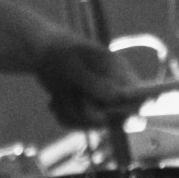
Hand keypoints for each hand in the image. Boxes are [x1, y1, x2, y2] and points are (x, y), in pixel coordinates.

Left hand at [30, 33, 152, 129]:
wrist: (40, 52)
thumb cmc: (59, 52)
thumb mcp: (74, 66)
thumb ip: (94, 82)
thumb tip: (118, 97)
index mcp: (118, 70)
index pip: (139, 93)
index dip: (135, 109)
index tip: (123, 118)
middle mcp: (113, 88)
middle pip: (114, 118)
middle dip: (89, 115)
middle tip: (72, 99)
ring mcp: (99, 101)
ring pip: (92, 124)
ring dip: (71, 113)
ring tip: (58, 96)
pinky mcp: (86, 110)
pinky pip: (78, 125)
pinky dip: (64, 115)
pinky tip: (55, 100)